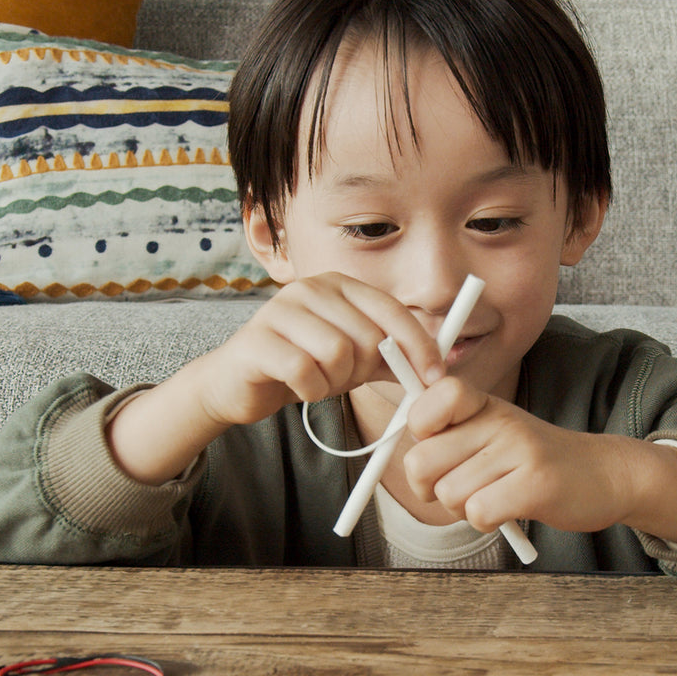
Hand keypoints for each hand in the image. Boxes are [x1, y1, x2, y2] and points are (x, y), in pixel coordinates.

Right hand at [196, 273, 442, 427]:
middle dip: (363, 370)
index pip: (391, 310)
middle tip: (341, 378)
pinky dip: (310, 391)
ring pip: (337, 354)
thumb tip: (437, 365)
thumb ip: (391, 356)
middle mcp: (310, 288)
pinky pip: (304, 372)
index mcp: (338, 284)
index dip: (418, 346)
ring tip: (317, 380)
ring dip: (334, 381)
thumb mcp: (354, 360)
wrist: (240, 382)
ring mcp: (280, 310)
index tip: (433, 377)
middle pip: (367, 336)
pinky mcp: (257, 340)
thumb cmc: (302, 365)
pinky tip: (299, 387)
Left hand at [401, 377, 676, 543]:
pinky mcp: (536, 484)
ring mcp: (519, 450)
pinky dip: (486, 522)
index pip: (429, 401)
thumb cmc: (536, 460)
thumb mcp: (493, 432)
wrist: (605, 474)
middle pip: (422, 462)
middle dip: (431, 488)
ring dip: (464, 509)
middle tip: (460, 488)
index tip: (436, 445)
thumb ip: (450, 435)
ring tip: (493, 497)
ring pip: (449, 494)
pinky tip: (507, 512)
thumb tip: (401, 449)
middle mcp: (500, 420)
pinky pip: (478, 512)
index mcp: (483, 404)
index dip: (419, 430)